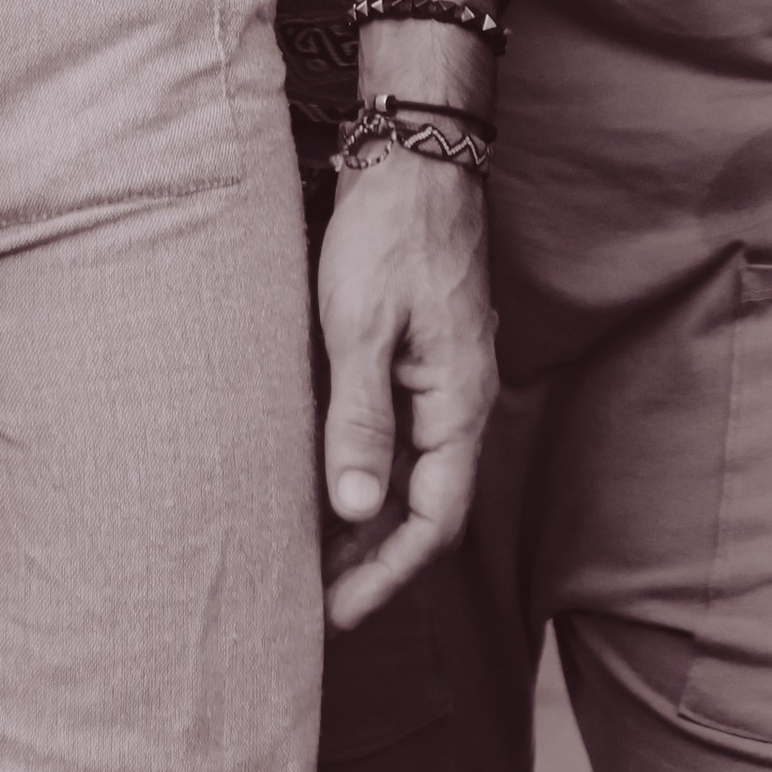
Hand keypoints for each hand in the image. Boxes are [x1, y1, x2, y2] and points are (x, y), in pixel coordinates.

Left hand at [316, 144, 496, 629]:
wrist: (415, 157)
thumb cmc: (389, 234)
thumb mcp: (362, 326)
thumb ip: (360, 419)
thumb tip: (356, 508)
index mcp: (457, 402)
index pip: (434, 520)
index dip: (386, 574)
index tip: (336, 614)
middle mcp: (459, 401)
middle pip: (425, 507)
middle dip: (373, 560)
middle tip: (313, 601)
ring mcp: (443, 379)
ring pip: (413, 474)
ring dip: (368, 519)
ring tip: (311, 556)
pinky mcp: (421, 357)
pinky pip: (402, 436)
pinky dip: (368, 470)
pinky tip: (328, 479)